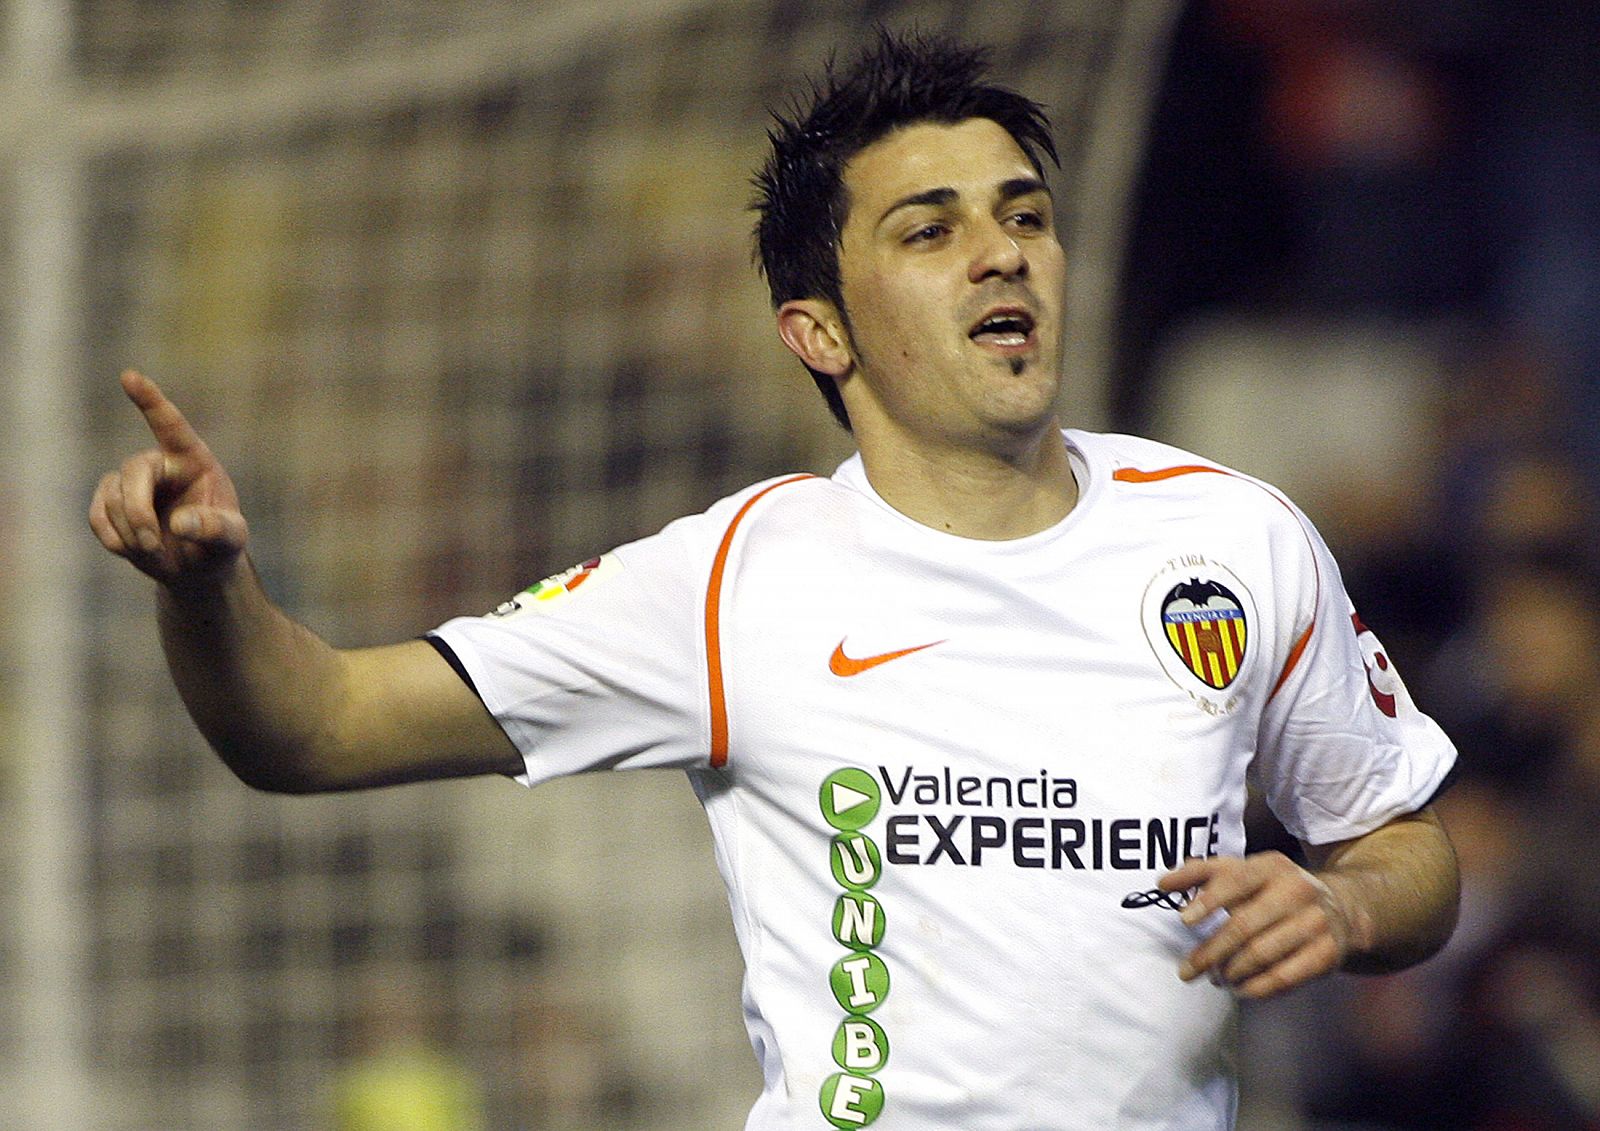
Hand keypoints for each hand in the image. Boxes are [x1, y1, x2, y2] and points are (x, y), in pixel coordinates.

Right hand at [88, 370, 248, 585]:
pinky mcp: (110, 500)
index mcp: (194, 459)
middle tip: (153, 547)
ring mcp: (131, 481)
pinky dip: (114, 540)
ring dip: (132, 535)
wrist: (196, 565)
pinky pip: (97, 517)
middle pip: (133, 473)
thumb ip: (214, 529)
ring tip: (157, 553)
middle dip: (137, 513)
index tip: (130, 376)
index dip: (150, 400)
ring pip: (113, 500)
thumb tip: (179, 523)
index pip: (170, 425)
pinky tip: (134, 550)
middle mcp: (160, 463)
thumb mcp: (231, 540)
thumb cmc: (219, 544)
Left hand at [1159, 852, 1350, 999]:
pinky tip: (1241, 989)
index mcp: (1271, 866)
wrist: (1341, 907)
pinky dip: (1257, 988)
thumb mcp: (1243, 871)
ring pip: (1262, 955)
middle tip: (1188, 971)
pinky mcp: (1327, 953)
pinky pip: (1285, 977)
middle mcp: (1297, 890)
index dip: (1208, 900)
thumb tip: (1162, 883)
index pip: (1235, 880)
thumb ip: (1201, 872)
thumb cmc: (1274, 889)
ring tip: (1216, 978)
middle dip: (1211, 952)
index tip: (1183, 920)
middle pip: (1245, 926)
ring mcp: (1315, 922)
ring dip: (1232, 972)